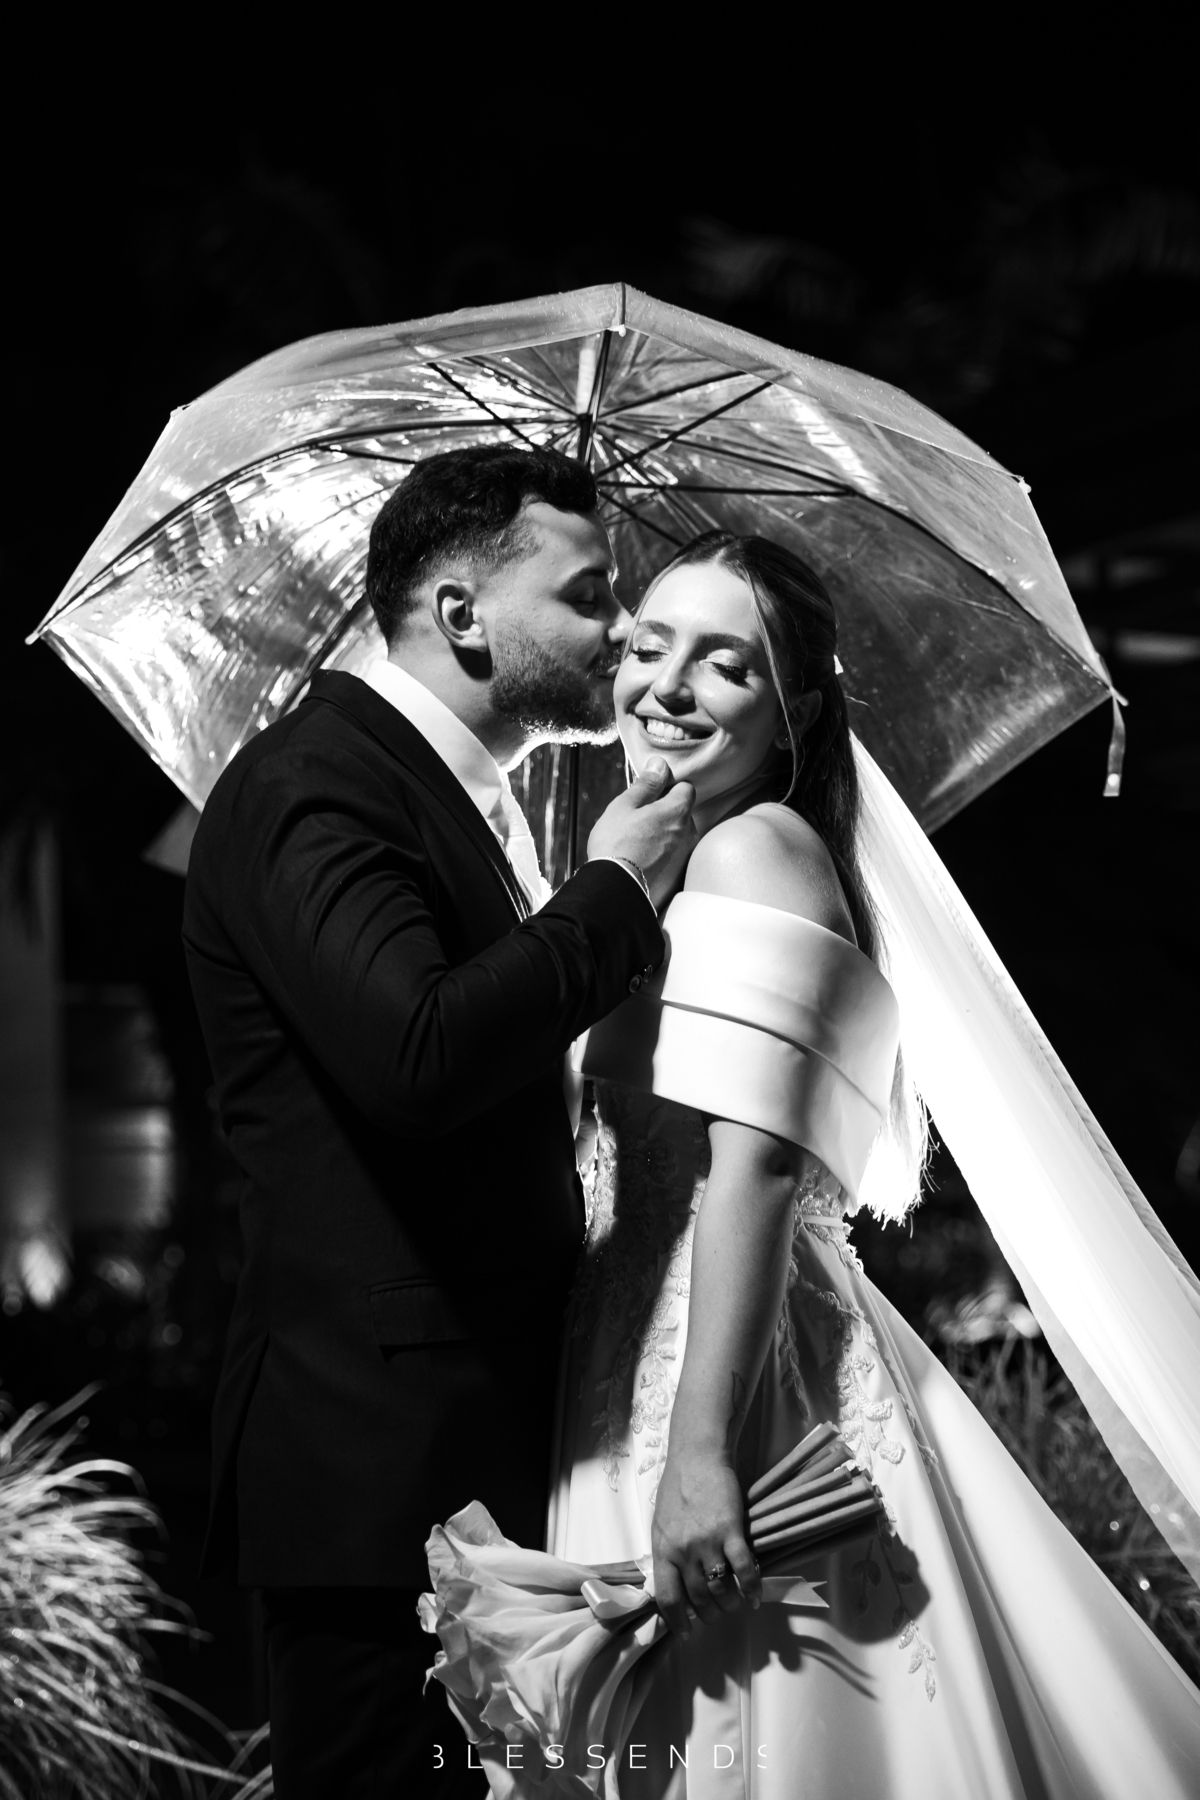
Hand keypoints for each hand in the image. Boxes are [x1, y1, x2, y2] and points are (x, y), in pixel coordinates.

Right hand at [586, 758, 696, 908]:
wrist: (615, 891)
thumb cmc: (616, 845)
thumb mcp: (624, 806)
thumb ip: (646, 784)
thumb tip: (660, 765)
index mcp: (678, 812)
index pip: (686, 788)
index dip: (668, 788)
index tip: (650, 796)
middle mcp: (689, 833)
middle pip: (683, 813)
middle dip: (666, 813)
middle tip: (638, 822)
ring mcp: (686, 857)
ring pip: (679, 836)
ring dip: (664, 835)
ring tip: (638, 845)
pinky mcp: (680, 877)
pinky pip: (675, 857)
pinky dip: (663, 856)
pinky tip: (643, 861)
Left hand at [650, 1446, 760, 1636]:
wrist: (696, 1457)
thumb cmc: (677, 1489)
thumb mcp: (661, 1525)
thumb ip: (667, 1553)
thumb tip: (674, 1583)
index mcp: (662, 1550)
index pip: (667, 1598)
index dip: (678, 1620)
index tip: (687, 1632)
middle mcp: (683, 1551)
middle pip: (699, 1598)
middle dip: (710, 1614)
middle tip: (718, 1615)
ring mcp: (707, 1542)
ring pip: (721, 1589)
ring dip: (730, 1604)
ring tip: (735, 1605)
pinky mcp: (731, 1531)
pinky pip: (744, 1569)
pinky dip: (751, 1589)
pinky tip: (755, 1598)